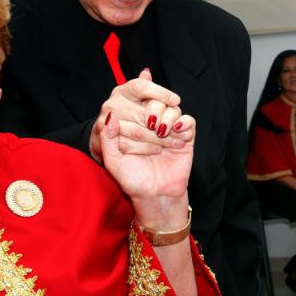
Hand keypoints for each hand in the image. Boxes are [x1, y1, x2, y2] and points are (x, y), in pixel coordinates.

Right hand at [89, 69, 183, 163]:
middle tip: (180, 129)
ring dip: (160, 139)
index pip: (140, 86)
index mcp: (122, 91)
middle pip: (143, 113)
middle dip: (165, 123)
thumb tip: (146, 72)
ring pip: (139, 132)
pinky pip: (131, 145)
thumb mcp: (137, 101)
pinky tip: (159, 148)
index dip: (159, 93)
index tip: (176, 101)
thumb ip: (144, 89)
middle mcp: (112, 103)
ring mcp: (106, 121)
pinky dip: (148, 148)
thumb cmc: (130, 119)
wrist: (107, 141)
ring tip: (176, 142)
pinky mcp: (105, 139)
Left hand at [99, 108, 193, 227]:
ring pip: (173, 108)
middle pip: (155, 100)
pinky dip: (184, 122)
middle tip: (151, 125)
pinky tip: (177, 131)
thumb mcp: (113, 161)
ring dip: (168, 117)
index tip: (134, 121)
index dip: (135, 106)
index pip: (135, 103)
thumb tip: (110, 116)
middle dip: (153, 111)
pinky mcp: (185, 137)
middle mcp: (152, 124)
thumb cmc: (133, 179)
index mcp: (133, 125)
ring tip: (163, 132)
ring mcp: (169, 129)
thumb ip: (107, 139)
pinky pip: (188, 120)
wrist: (155, 195)